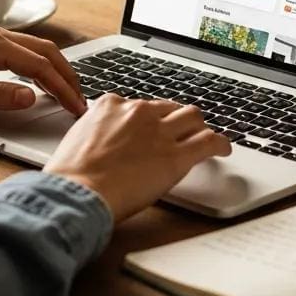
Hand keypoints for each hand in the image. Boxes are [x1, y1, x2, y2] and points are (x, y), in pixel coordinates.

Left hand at [0, 25, 85, 116]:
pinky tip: (46, 81)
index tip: (76, 108)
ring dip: (57, 70)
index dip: (62, 88)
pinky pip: (25, 52)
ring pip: (37, 50)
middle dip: (67, 76)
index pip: (39, 66)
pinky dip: (42, 66)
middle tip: (81, 102)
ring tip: (70, 93)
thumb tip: (32, 97)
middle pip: (45, 52)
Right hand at [44, 94, 231, 223]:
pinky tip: (224, 149)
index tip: (151, 128)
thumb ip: (96, 132)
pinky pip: (209, 142)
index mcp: (112, 104)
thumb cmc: (71, 175)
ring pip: (192, 116)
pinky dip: (220, 144)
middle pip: (169, 107)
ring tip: (203, 137)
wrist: (77, 190)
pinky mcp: (176, 155)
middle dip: (176, 118)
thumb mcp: (78, 139)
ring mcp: (159, 131)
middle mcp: (138, 111)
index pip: (139, 105)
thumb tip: (103, 141)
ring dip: (198, 126)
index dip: (148, 119)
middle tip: (180, 131)